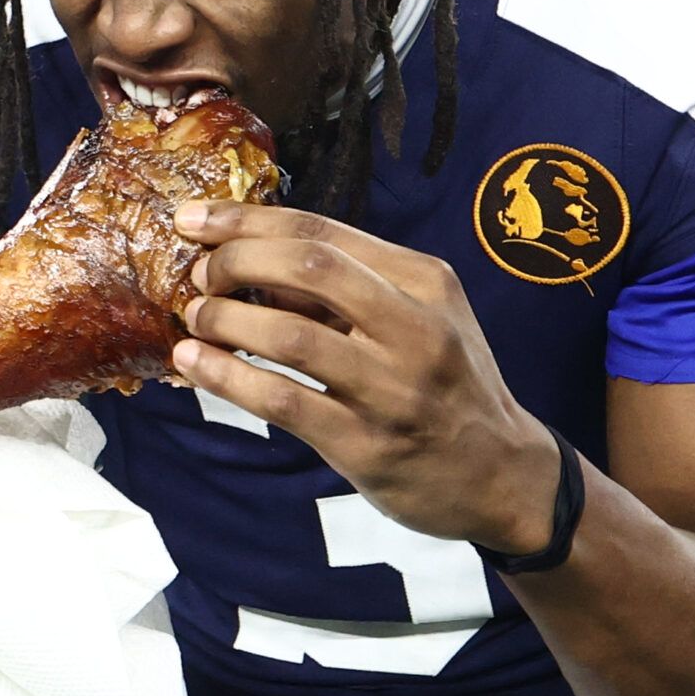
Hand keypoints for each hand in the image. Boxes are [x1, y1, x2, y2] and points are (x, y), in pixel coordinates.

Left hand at [172, 201, 560, 552]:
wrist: (500, 475)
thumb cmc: (445, 385)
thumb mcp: (419, 318)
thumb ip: (345, 289)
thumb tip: (248, 258)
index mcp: (425, 281)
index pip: (322, 232)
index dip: (246, 219)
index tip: (194, 219)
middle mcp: (415, 327)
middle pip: (307, 267)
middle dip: (234, 261)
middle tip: (198, 276)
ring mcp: (392, 389)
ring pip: (289, 334)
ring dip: (223, 320)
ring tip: (194, 320)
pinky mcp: (365, 444)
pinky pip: (282, 400)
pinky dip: (226, 376)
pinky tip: (195, 363)